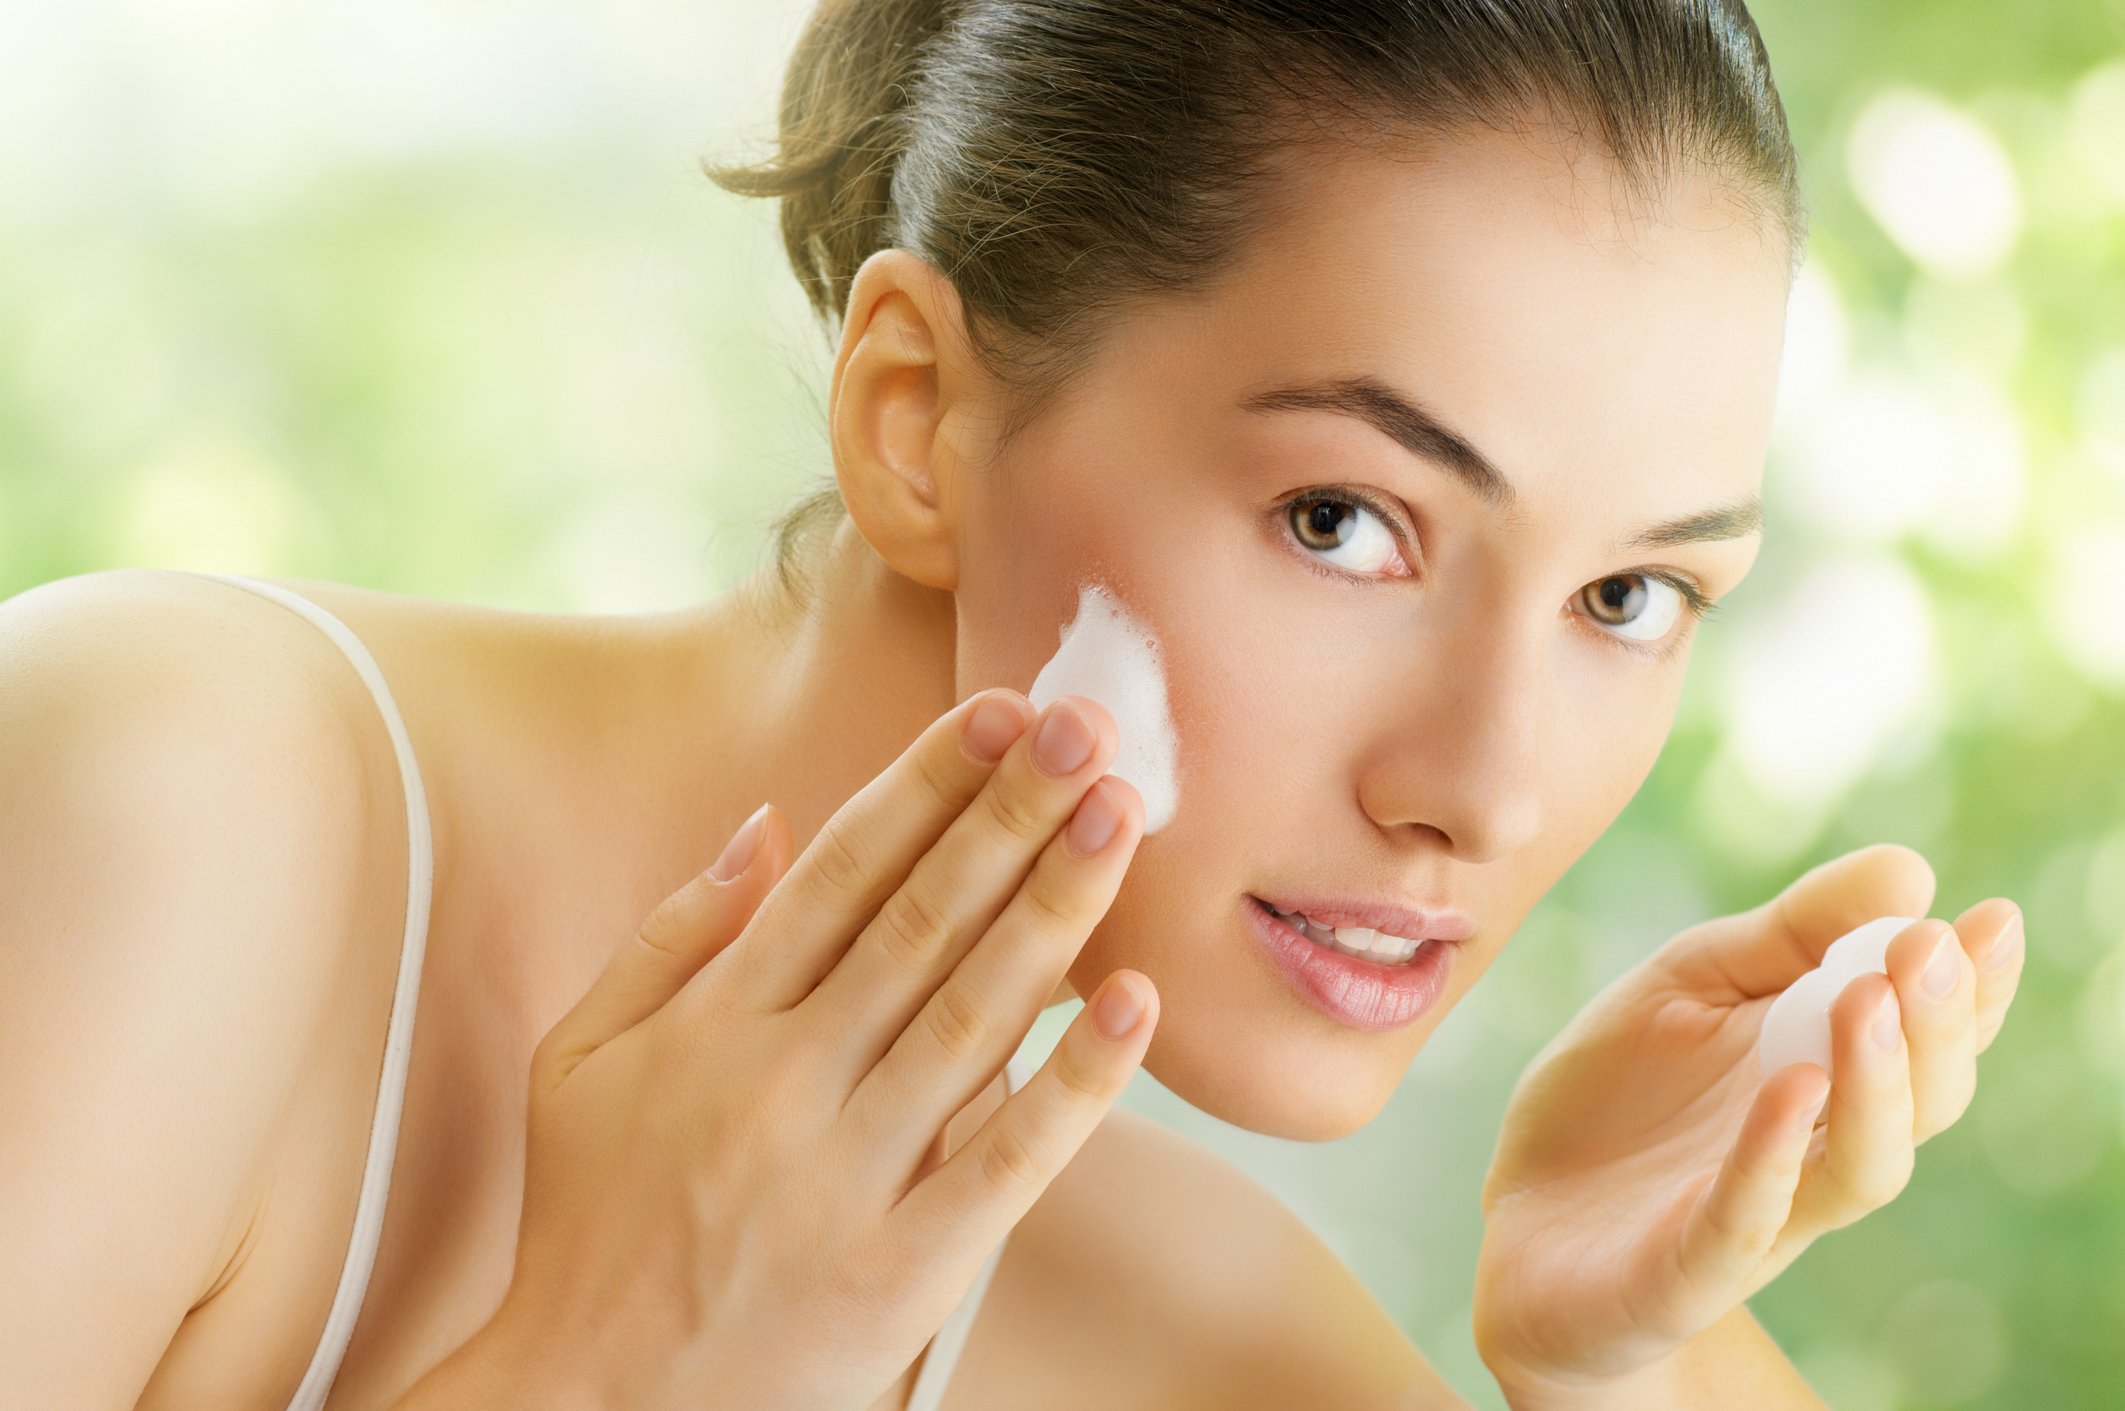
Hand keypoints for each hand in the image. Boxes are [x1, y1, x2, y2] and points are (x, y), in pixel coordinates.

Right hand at [500, 689, 1156, 1410]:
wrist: (591, 1407)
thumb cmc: (589, 1221)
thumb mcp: (580, 1060)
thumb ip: (668, 937)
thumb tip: (760, 825)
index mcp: (712, 1023)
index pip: (840, 874)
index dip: (927, 782)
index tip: (1001, 710)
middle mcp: (782, 1082)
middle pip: (920, 922)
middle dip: (1010, 813)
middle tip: (1091, 726)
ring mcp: (845, 1176)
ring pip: (971, 1018)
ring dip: (1055, 908)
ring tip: (1122, 816)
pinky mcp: (901, 1269)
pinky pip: (1005, 1164)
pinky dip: (1076, 1085)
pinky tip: (1138, 1007)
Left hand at [1472, 843, 2024, 1399]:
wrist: (1514, 1212)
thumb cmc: (1621, 1093)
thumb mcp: (1692, 982)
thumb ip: (1789, 933)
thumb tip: (1910, 872)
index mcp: (1831, 1078)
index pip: (1930, 1038)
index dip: (1971, 987)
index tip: (1991, 917)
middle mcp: (1816, 1154)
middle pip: (1920, 1104)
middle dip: (1934, 1025)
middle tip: (1930, 947)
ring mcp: (1756, 1220)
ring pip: (1859, 1170)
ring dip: (1876, 1087)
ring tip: (1869, 1002)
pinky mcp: (1681, 1271)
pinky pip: (1741, 1224)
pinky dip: (1771, 1159)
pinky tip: (1790, 1089)